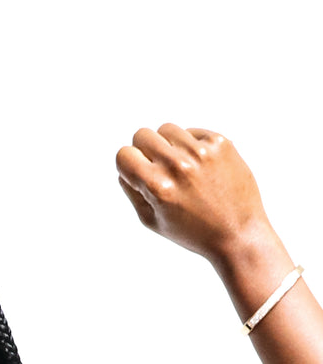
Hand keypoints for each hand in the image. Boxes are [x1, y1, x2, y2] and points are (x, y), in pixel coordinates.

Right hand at [116, 124, 272, 265]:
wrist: (238, 234)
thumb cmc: (193, 232)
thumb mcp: (152, 220)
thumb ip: (132, 191)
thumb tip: (124, 167)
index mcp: (158, 187)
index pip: (124, 155)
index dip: (128, 165)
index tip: (139, 174)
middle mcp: (178, 165)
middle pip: (142, 135)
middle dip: (145, 151)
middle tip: (159, 169)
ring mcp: (201, 152)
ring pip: (167, 129)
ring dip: (168, 146)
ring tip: (181, 168)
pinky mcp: (220, 144)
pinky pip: (193, 132)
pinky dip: (191, 146)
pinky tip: (200, 167)